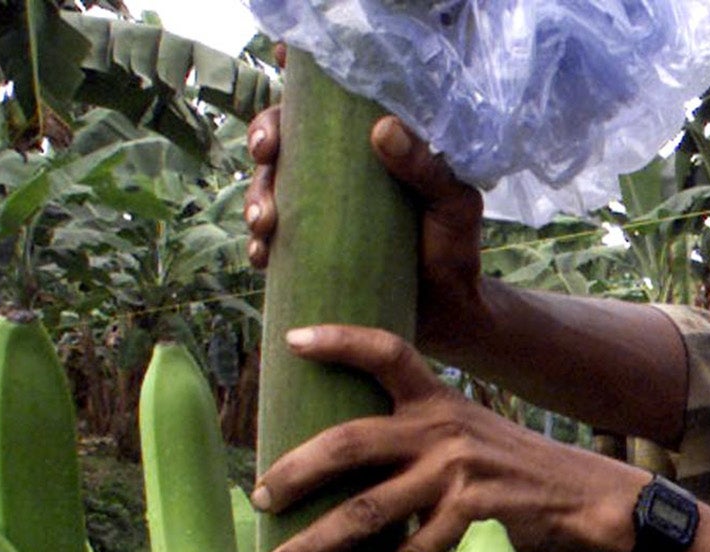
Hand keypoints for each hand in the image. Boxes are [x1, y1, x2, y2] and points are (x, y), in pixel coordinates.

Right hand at [245, 102, 490, 356]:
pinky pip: (273, 244)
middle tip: (265, 154)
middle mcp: (336, 173)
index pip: (324, 107)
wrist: (449, 311)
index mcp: (367, 148)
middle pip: (283, 140)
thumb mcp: (452, 203)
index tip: (278, 82)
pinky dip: (260, 247)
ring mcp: (319, 212)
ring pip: (268, 189)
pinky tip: (262, 256)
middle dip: (263, 138)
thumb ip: (427, 168)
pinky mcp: (311, 253)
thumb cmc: (454, 248)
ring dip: (255, 198)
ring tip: (264, 223)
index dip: (293, 88)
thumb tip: (382, 129)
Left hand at [249, 325, 646, 551]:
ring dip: (319, 543)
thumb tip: (342, 460)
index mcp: (436, 401)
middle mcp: (441, 431)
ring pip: (369, 511)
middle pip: (351, 443)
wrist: (581, 500)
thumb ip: (416, 433)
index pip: (386, 352)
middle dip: (295, 472)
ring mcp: (456, 475)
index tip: (292, 341)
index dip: (339, 340)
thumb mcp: (469, 430)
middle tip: (259, 498)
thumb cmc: (512, 471)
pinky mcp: (473, 520)